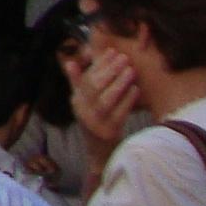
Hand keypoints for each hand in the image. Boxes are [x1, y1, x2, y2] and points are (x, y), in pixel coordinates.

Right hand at [72, 41, 142, 163]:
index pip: (86, 79)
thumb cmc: (95, 122)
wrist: (100, 153)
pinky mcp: (109, 133)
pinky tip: (136, 90)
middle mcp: (83, 112)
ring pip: (106, 100)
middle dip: (110, 71)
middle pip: (94, 88)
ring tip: (131, 70)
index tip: (112, 52)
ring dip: (119, 84)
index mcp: (77, 101)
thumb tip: (70, 62)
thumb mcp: (84, 103)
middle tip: (124, 58)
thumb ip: (78, 82)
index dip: (99, 64)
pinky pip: (119, 114)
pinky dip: (127, 101)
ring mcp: (95, 123)